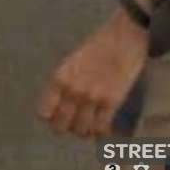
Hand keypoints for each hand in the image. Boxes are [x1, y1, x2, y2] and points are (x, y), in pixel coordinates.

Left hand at [39, 8, 147, 136]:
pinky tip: (102, 128)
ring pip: (81, 131)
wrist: (124, 37)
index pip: (45, 112)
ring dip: (84, 130)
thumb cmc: (98, 46)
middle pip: (61, 126)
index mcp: (59, 78)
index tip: (57, 117)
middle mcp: (72, 90)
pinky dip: (100, 132)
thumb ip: (65, 82)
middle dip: (66, 127)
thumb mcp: (72, 62)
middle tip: (73, 123)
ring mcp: (92, 97)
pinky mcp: (112, 102)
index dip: (51, 118)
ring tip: (89, 125)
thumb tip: (61, 104)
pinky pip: (101, 128)